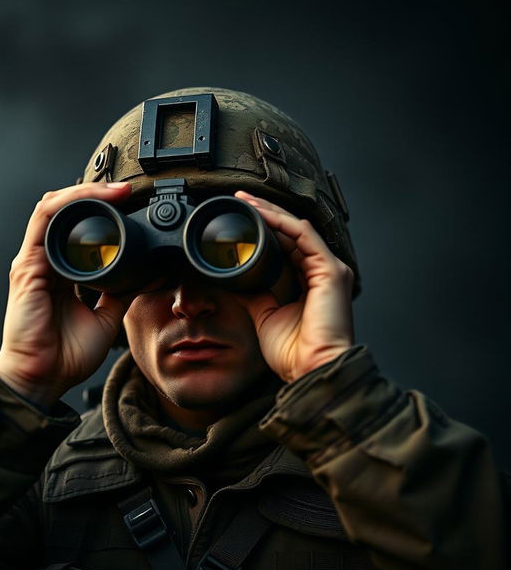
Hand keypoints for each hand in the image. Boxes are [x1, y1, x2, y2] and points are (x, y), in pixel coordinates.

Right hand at [0, 182, 132, 406]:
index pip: (76, 227)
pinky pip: (44, 220)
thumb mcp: (105, 318)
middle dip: (96, 194)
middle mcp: (45, 261)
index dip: (102, 210)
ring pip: (53, 207)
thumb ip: (119, 294)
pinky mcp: (27, 265)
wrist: (43, 379)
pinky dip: (68, 204)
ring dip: (85, 193)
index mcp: (61, 272)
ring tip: (116, 190)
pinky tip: (91, 199)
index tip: (133, 204)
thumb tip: (143, 277)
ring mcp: (34, 260)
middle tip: (128, 191)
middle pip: (65, 211)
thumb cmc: (66, 354)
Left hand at [235, 191, 354, 381]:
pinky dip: (281, 223)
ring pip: (297, 228)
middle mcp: (322, 272)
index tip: (241, 218)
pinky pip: (303, 236)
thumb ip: (258, 294)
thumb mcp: (266, 315)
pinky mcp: (330, 270)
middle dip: (265, 213)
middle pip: (291, 232)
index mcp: (310, 281)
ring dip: (270, 212)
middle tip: (240, 199)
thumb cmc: (295, 352)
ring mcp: (329, 269)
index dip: (265, 228)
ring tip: (246, 200)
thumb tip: (239, 280)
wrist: (310, 370)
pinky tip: (262, 214)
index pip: (287, 245)